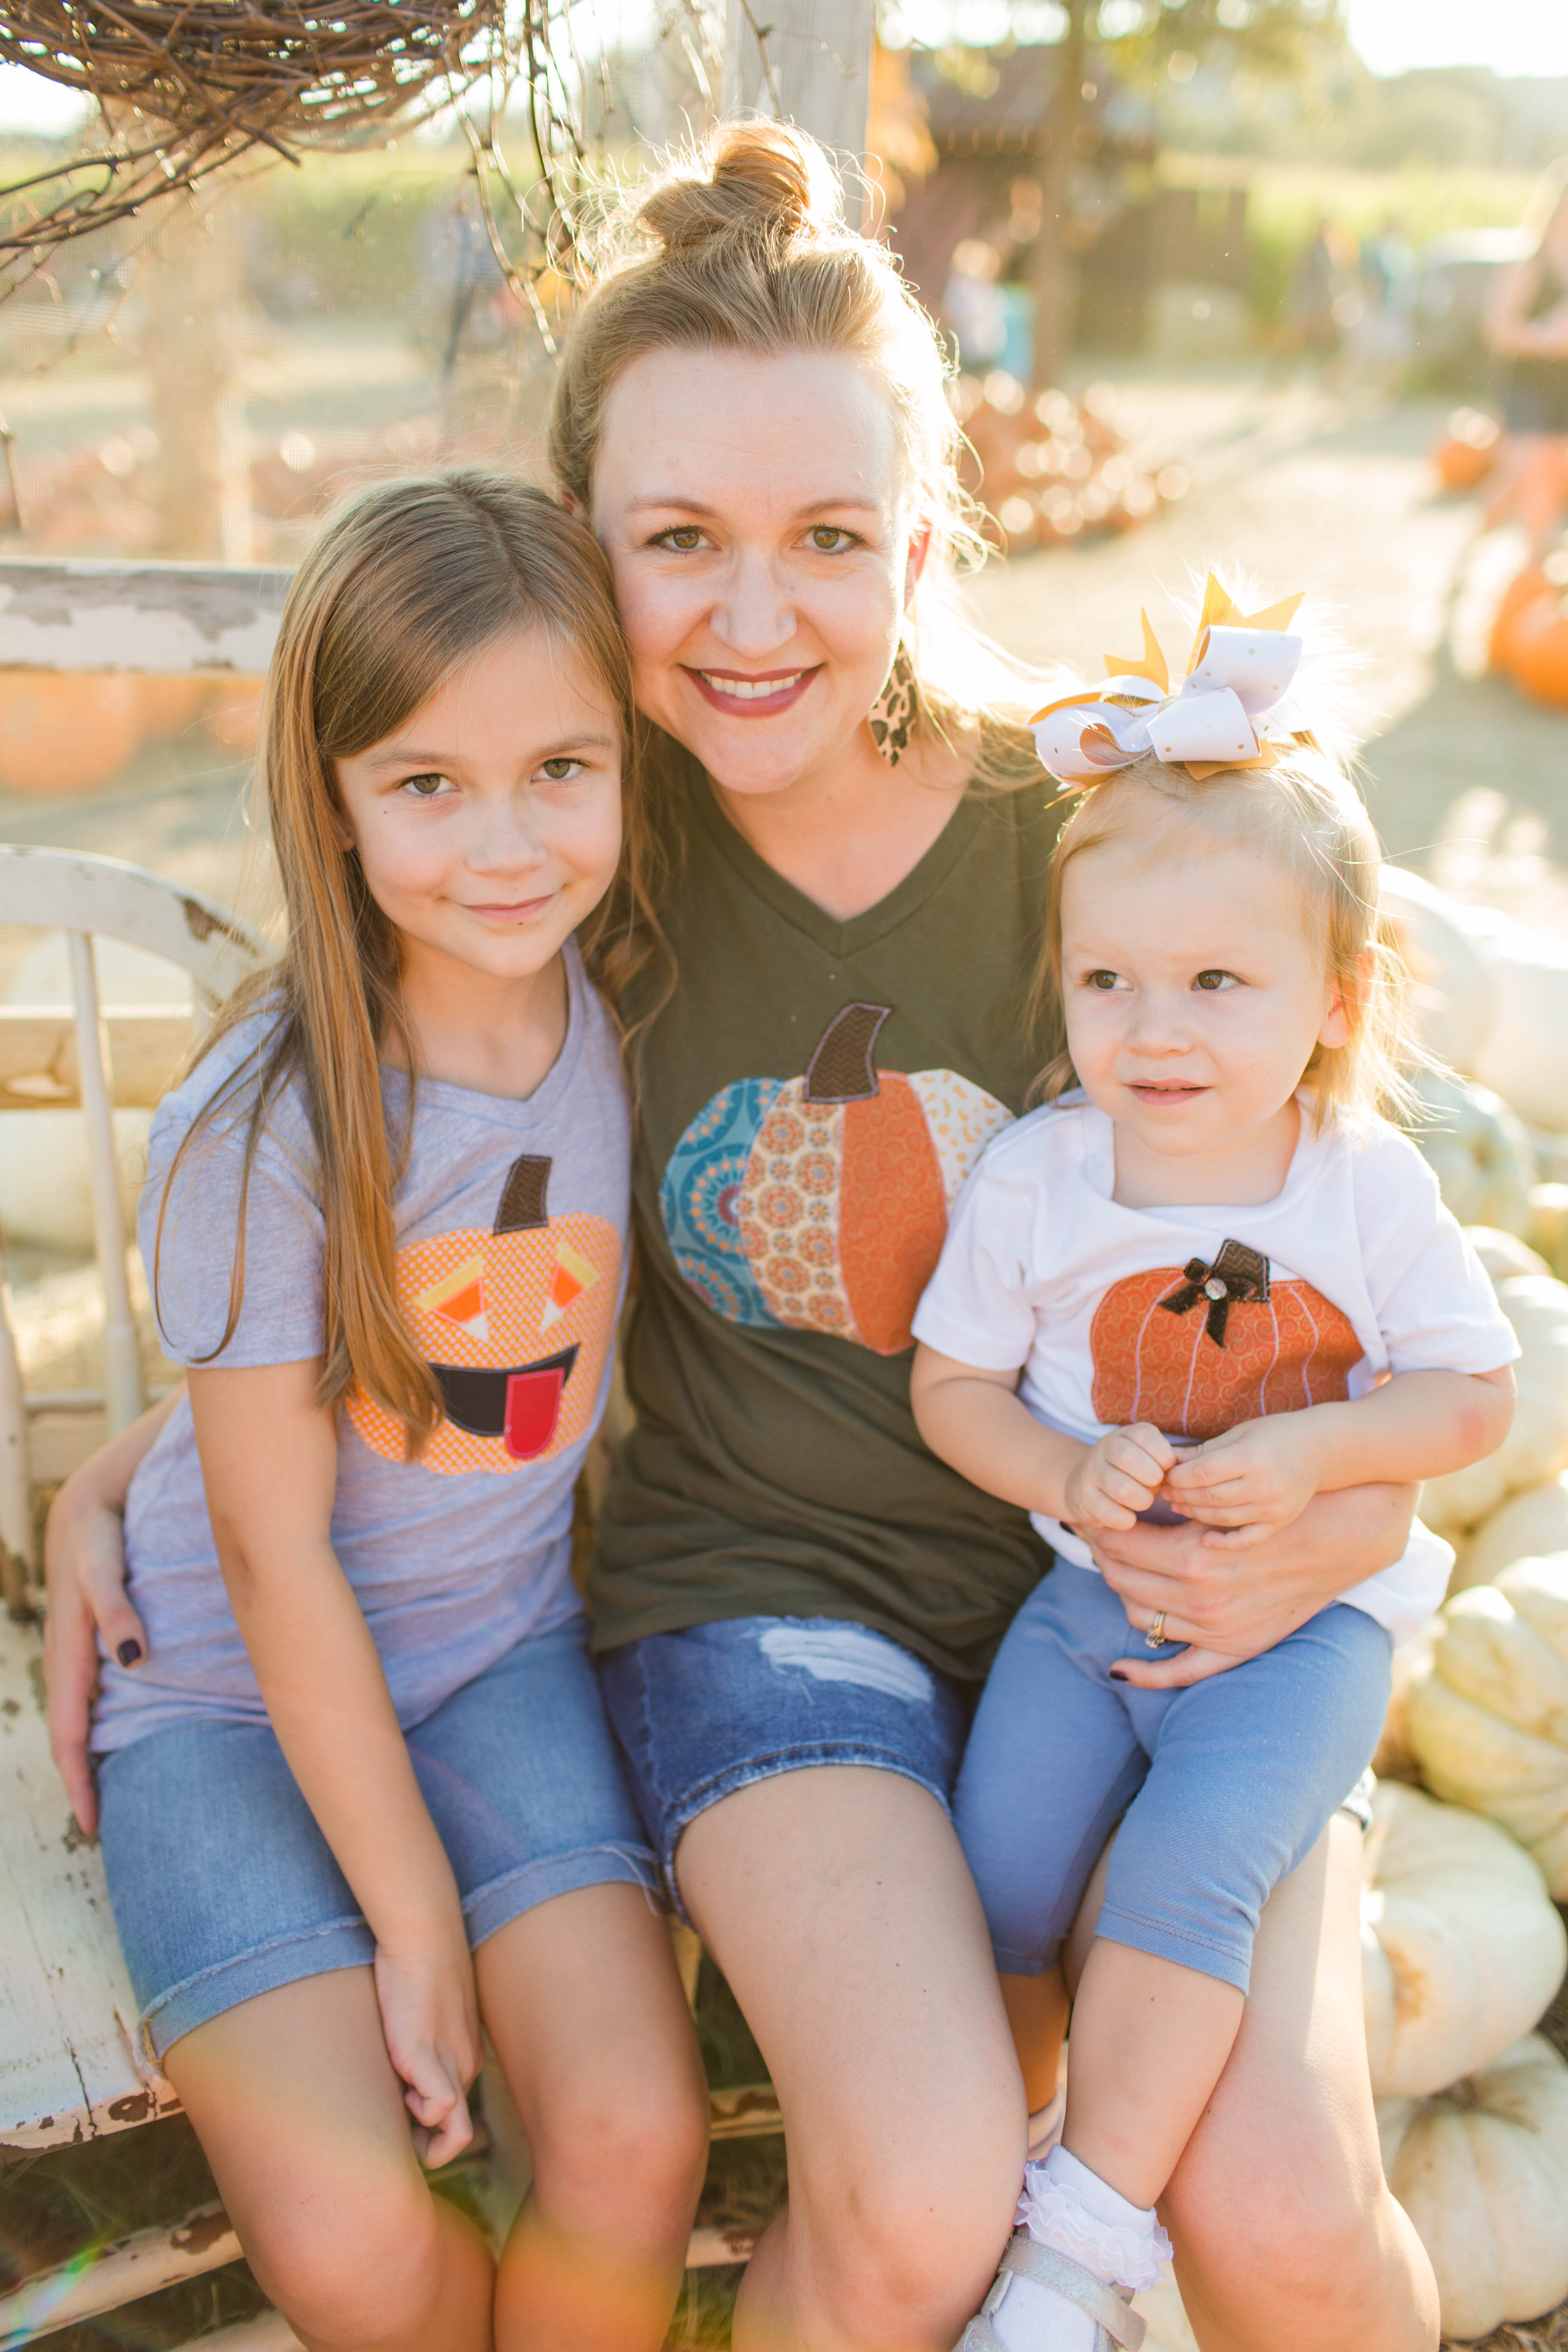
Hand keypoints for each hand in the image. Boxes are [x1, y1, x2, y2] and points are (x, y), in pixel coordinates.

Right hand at [43, 1485, 146, 1836]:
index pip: (67, 1732)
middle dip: (82, 1781)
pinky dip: (91, 1725)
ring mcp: (73, 1651)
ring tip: (110, 1795)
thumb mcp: (104, 1567)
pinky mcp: (84, 1641)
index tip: (92, 1823)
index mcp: (67, 1653)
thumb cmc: (99, 1535)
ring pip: (75, 1718)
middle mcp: (66, 1660)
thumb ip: (117, 1610)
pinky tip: (114, 1737)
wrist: (87, 1502)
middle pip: (69, 1734)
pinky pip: (83, 1696)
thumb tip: (134, 1657)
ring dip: (86, 1757)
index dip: (79, 1779)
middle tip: (103, 1826)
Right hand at [373, 1926, 481, 2168]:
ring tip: (404, 2106)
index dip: (430, 2132)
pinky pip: (442, 2108)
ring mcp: (450, 2064)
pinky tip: (405, 2087)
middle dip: (431, 2150)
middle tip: (403, 2134)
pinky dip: (422, 2112)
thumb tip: (401, 2072)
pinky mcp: (426, 2055)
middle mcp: (465, 2067)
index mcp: (465, 2060)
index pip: (456, 2118)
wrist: (425, 1936)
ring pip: (457, 2135)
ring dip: (427, 2140)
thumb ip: (421, 2047)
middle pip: (459, 2136)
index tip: (406, 2116)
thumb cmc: (418, 1970)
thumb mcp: (424, 2017)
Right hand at [1061, 1423, 1174, 1531]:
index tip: (1167, 1468)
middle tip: (1156, 1486)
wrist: (1083, 1484)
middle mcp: (1103, 1449)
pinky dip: (1127, 1519)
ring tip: (1143, 1501)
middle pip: (1129, 1458)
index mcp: (1124, 1435)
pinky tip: (1129, 1517)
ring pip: (1121, 1488)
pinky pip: (1111, 1513)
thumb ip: (1164, 1461)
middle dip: (1152, 1477)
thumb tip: (1183, 1473)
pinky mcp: (1084, 1499)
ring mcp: (1091, 1473)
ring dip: (1142, 1500)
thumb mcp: (1145, 1457)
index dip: (1163, 1455)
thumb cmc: (1129, 1472)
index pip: (1145, 1435)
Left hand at [1085, 1482, 1416, 1689]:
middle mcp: (1200, 1599)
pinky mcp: (1235, 1648)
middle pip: (1122, 1579)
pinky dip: (1145, 1674)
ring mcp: (1217, 1629)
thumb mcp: (1219, 1505)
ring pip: (1140, 1617)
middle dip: (1102, 1555)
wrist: (1339, 1536)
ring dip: (1122, 1593)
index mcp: (1192, 1557)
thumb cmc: (1275, 1510)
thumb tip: (1124, 1505)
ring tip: (1118, 1571)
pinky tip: (1120, 1669)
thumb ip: (1172, 1511)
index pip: (1119, 1545)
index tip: (1093, 1515)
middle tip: (1097, 1539)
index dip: (1098, 1528)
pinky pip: (1179, 1673)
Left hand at [1163, 1418, 1320, 1549]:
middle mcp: (1264, 1485)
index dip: (1178, 1477)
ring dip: (1195, 1513)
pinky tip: (1206, 1540)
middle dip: (1182, 1495)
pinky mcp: (1279, 1523)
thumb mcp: (1240, 1433)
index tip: (1165, 1476)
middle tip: (1165, 1492)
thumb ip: (1206, 1449)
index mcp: (1251, 1457)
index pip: (1203, 1472)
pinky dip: (1225, 1542)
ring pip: (1222, 1518)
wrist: (1319, 1450)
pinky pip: (1247, 1539)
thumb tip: (1169, 1460)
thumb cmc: (1274, 1434)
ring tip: (1178, 1505)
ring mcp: (1273, 1508)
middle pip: (1210, 1496)